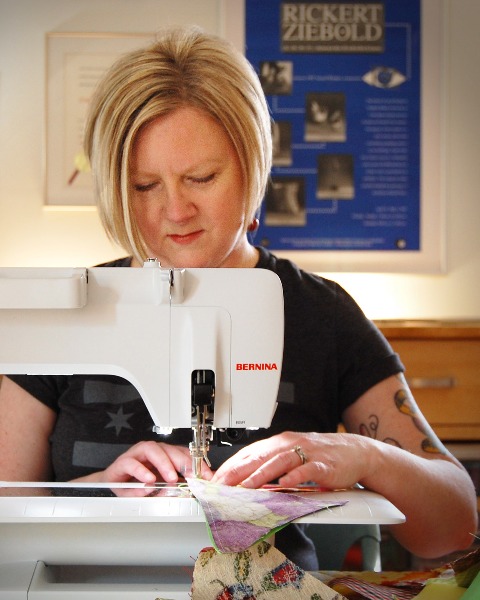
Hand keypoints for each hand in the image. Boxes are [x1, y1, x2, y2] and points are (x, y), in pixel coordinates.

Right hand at [94, 441, 213, 495]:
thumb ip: (171, 488)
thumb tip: (187, 492)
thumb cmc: (136, 484)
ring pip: (153, 450)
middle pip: (170, 450)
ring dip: (164, 464)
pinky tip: (148, 480)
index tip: (206, 475)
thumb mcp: (158, 488)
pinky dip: (141, 472)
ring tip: (171, 478)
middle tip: (191, 475)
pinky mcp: (123, 462)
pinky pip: (132, 463)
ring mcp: (137, 455)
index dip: (196, 463)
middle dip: (183, 462)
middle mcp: (152, 452)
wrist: (112, 484)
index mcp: (164, 455)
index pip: (183, 454)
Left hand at [212, 431, 375, 489]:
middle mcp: (290, 444)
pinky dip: (293, 477)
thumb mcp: (292, 455)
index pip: (249, 453)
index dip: (231, 466)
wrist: (354, 451)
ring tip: (245, 487)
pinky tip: (283, 484)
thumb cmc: (320, 455)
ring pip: (278, 462)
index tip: (215, 480)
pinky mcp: (322, 465)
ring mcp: (306, 453)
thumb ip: (271, 465)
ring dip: (260, 475)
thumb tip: (245, 479)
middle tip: (221, 485)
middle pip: (259, 456)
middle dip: (238, 471)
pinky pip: (305, 470)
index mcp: (280, 442)